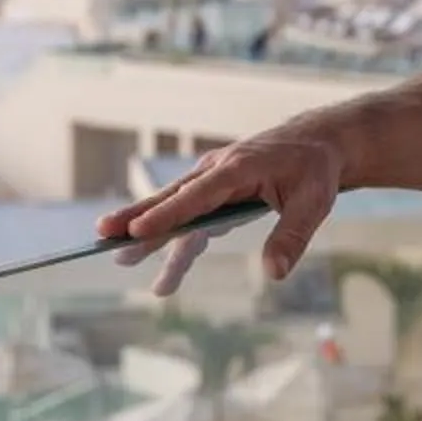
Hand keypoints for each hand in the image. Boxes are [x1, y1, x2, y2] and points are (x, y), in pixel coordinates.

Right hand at [95, 122, 347, 294]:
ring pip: (175, 211)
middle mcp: (217, 172)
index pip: (196, 194)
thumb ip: (291, 236)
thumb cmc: (314, 170)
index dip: (166, 214)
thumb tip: (273, 272)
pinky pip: (191, 222)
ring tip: (122, 262)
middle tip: (103, 236)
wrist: (318, 144)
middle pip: (171, 198)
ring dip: (150, 237)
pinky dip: (177, 246)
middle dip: (137, 218)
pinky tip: (166, 276)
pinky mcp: (216, 195)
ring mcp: (213, 183)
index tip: (136, 231)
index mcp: (237, 168)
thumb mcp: (313, 203)